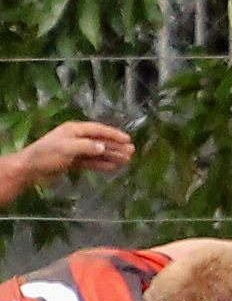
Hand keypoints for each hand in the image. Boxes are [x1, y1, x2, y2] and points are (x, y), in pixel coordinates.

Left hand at [19, 121, 133, 181]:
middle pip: (100, 141)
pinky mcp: (73, 162)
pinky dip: (101, 164)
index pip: (98, 130)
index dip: (113, 134)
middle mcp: (76, 138)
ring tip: (126, 160)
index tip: (127, 139)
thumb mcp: (67, 148)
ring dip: (111, 155)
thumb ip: (86, 147)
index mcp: (74, 130)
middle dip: (116, 146)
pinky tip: (112, 167)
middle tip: (131, 151)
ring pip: (97, 152)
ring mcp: (75, 150)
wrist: (31, 169)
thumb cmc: (47, 155)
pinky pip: (91, 162)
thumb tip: (103, 146)